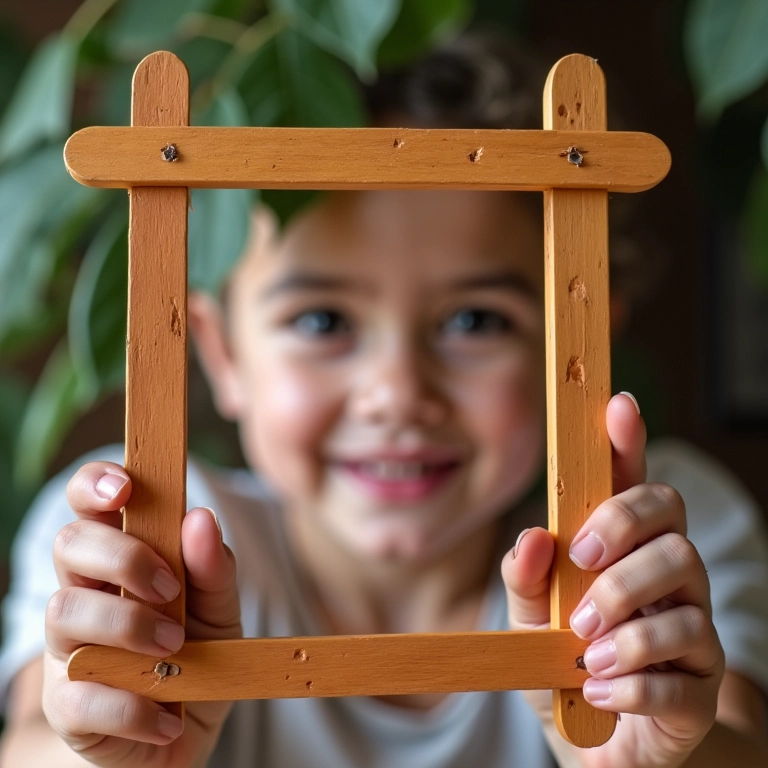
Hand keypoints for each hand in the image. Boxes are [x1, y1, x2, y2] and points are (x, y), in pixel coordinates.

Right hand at [43, 462, 241, 766]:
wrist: (186, 732)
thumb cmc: (199, 655)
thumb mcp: (221, 608)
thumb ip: (214, 567)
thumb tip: (201, 518)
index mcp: (121, 556)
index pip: (88, 501)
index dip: (95, 483)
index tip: (124, 489)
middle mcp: (85, 593)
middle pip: (70, 544)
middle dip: (122, 557)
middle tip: (169, 589)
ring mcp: (69, 648)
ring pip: (63, 611)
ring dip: (127, 625)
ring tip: (175, 648)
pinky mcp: (67, 707)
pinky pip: (79, 697)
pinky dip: (132, 706)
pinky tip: (167, 716)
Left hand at [502, 394, 723, 766]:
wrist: (596, 748)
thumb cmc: (564, 668)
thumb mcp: (529, 624)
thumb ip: (526, 581)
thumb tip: (533, 536)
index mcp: (622, 553)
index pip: (634, 485)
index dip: (628, 443)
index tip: (618, 405)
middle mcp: (666, 579)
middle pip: (671, 520)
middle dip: (623, 530)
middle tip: (582, 563)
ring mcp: (691, 628)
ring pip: (683, 588)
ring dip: (624, 616)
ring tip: (582, 650)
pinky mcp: (701, 687)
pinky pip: (681, 668)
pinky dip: (632, 678)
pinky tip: (600, 692)